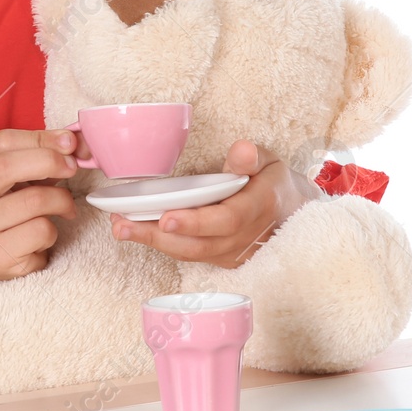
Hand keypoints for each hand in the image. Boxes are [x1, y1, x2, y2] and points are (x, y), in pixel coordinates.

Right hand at [0, 128, 81, 281]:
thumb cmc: (9, 212)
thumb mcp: (19, 181)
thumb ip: (42, 158)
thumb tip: (76, 142)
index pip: (0, 143)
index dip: (38, 138)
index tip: (68, 142)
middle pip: (4, 167)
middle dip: (48, 161)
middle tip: (72, 167)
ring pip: (32, 201)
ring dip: (61, 200)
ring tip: (64, 207)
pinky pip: (40, 231)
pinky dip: (53, 231)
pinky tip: (44, 237)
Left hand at [110, 139, 307, 268]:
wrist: (291, 215)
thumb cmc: (273, 184)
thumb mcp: (270, 162)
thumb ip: (252, 158)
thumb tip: (241, 151)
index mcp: (258, 208)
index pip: (226, 220)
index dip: (196, 222)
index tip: (167, 219)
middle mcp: (244, 238)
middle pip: (198, 244)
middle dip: (158, 237)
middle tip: (123, 224)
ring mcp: (232, 253)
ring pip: (189, 253)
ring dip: (152, 242)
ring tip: (120, 227)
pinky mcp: (220, 259)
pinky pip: (188, 255)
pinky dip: (161, 245)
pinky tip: (135, 230)